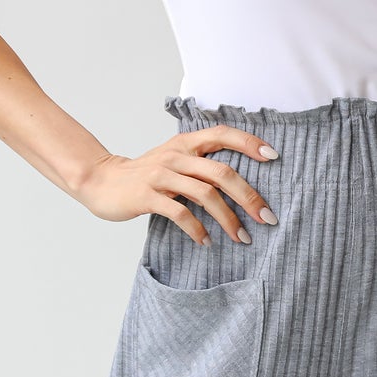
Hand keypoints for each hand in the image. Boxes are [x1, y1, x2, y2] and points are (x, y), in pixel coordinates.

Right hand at [76, 127, 279, 246]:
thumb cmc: (146, 174)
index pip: (222, 134)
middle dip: (249, 197)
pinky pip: (180, 214)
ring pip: (205, 195)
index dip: (249, 142)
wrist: (102, 182)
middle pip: (222, 172)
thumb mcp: (174, 159)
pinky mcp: (147, 196)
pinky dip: (197, 230)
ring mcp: (161, 175)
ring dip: (228, 219)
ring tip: (241, 237)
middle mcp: (176, 155)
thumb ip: (201, 162)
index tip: (273, 157)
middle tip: (266, 218)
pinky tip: (206, 242)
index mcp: (185, 143)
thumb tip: (241, 181)